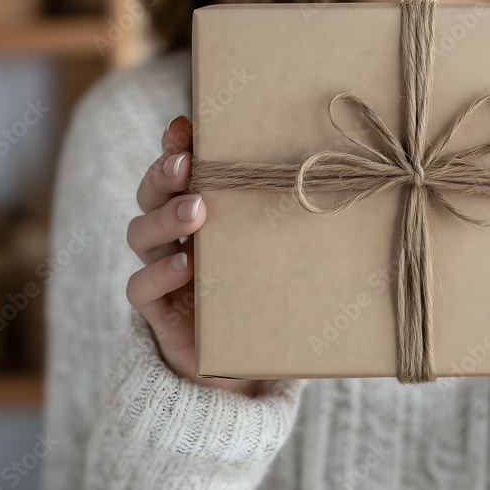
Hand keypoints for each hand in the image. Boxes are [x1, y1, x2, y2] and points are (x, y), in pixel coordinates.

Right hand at [126, 116, 267, 394]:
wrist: (245, 363)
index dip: (175, 145)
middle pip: (151, 193)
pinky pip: (140, 289)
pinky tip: (183, 267)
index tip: (185, 125)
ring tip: (197, 211)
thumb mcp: (282, 251)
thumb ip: (294, 220)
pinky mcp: (157, 312)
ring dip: (165, 218)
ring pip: (140, 234)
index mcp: (202, 212)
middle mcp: (174, 236)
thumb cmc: (268, 293)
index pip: (178, 170)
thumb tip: (349, 183)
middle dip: (165, 173)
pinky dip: (158, 275)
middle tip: (187, 164)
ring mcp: (161, 271)